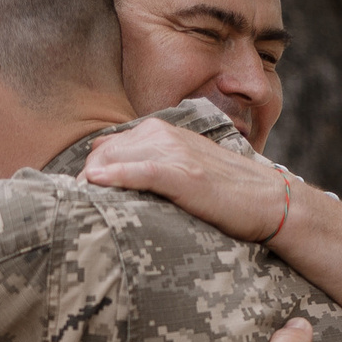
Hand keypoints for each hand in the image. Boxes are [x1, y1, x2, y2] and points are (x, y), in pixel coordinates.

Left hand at [81, 118, 290, 243]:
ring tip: (77, 208)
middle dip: (84, 180)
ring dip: (92, 182)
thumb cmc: (223, 191)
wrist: (268, 201)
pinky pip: (141, 170)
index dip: (89, 173)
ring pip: (115, 159)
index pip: (105, 146)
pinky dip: (117, 176)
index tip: (78, 199)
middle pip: (102, 153)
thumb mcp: (182, 168)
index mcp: (160, 132)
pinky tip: (96, 185)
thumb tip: (103, 164)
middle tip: (72, 210)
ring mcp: (175, 153)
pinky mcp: (185, 175)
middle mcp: (164, 135)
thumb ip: (147, 162)